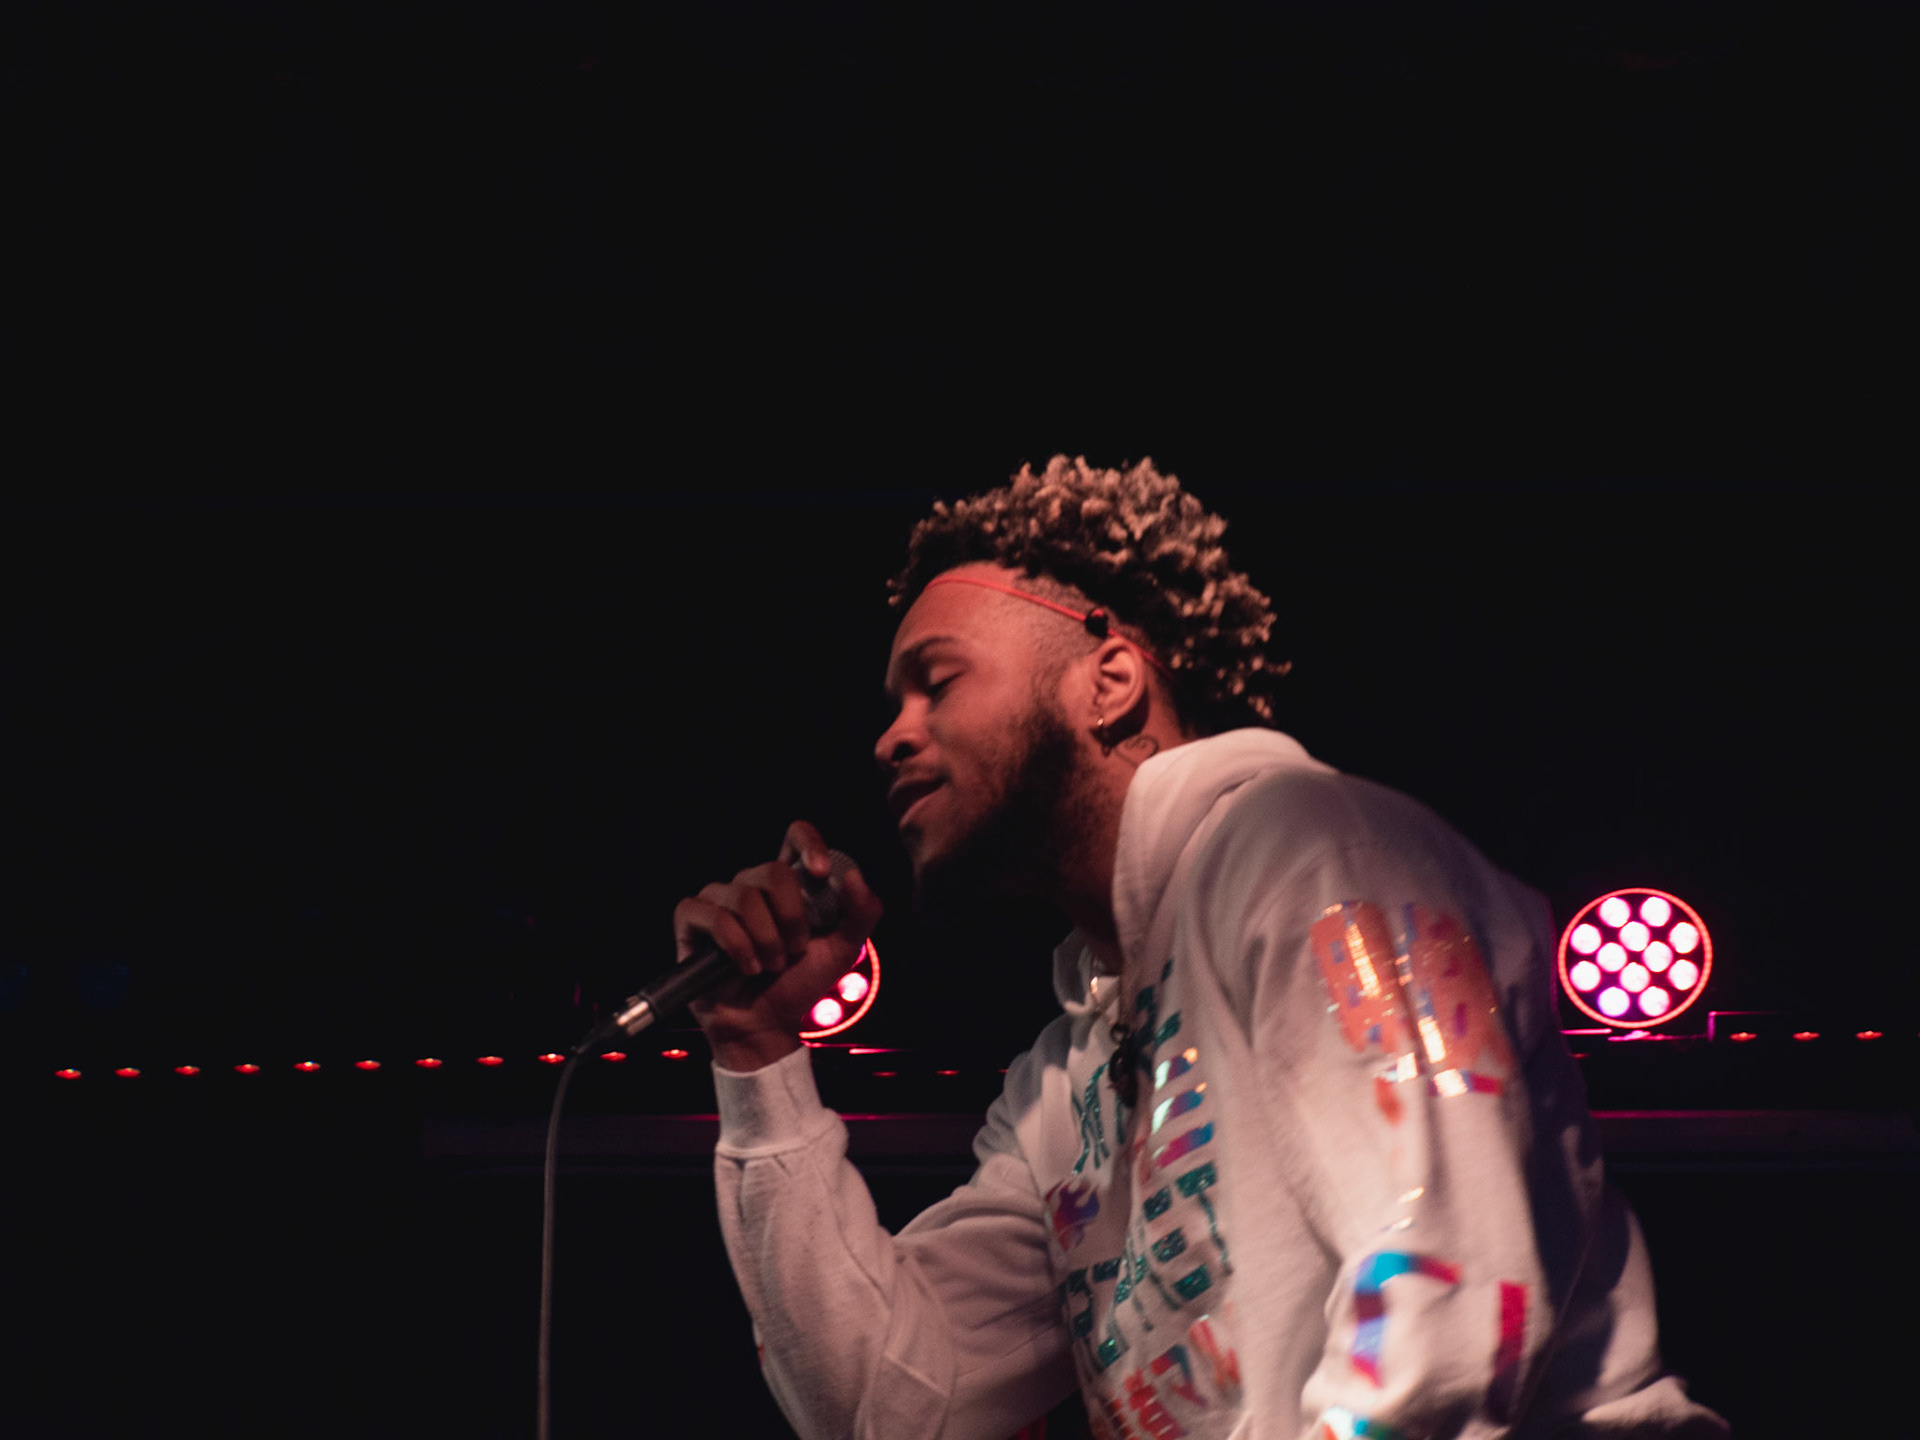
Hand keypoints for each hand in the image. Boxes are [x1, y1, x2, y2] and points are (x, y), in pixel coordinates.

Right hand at [672, 821, 882, 1070]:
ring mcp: (719, 899)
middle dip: (791, 918)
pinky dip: (739, 947)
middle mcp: (751, 884)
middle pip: (773, 871)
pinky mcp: (691, 919)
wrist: (769, 1024)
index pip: (795, 836)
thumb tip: (852, 876)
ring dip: (767, 940)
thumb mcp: (843, 949)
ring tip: (771, 965)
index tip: (819, 873)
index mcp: (788, 882)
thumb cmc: (801, 982)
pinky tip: (747, 967)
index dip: (809, 844)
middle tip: (795, 950)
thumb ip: (862, 912)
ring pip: (745, 897)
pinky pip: (715, 918)